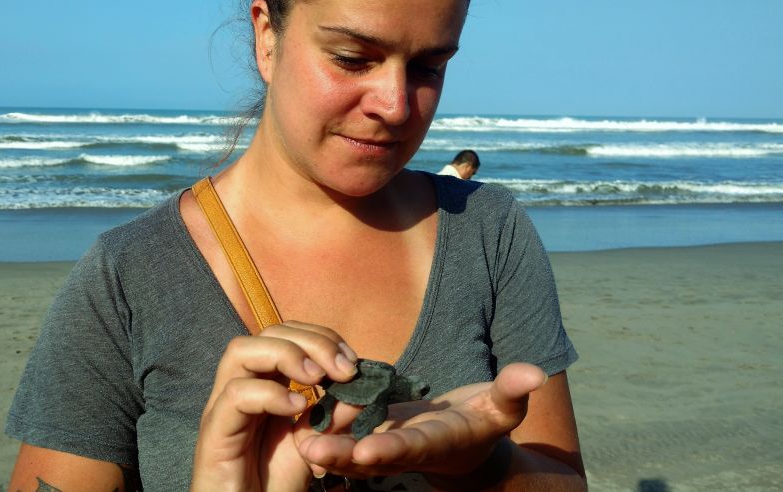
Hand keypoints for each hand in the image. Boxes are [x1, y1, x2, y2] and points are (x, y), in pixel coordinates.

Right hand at [190, 321, 358, 491]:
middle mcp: (240, 389)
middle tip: (344, 370)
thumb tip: (362, 392)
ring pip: (241, 351)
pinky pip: (236, 395)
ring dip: (287, 354)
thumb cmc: (272, 486)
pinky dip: (270, 394)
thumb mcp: (312, 447)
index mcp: (263, 386)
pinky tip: (297, 408)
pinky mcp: (214, 434)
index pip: (286, 335)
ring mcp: (222, 409)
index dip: (321, 338)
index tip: (352, 362)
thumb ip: (332, 419)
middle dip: (311, 341)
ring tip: (318, 378)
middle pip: (267, 333)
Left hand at [294, 363, 546, 481]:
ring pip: (351, 454)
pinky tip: (296, 427)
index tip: (366, 448)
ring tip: (296, 443)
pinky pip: (344, 441)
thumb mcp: (502, 407)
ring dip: (325, 451)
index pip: (414, 447)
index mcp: (438, 443)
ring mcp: (387, 447)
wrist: (465, 440)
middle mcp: (408, 450)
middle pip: (373, 457)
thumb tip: (534, 372)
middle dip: (344, 457)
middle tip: (314, 453)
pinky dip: (323, 437)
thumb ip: (513, 391)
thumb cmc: (485, 420)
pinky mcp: (371, 437)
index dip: (392, 448)